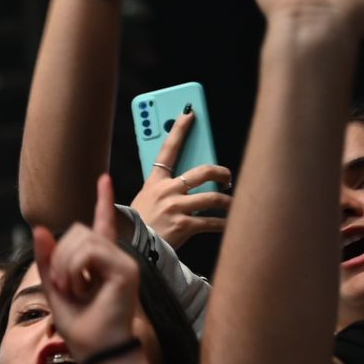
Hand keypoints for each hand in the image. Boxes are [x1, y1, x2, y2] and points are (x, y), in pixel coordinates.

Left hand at [31, 174, 140, 359]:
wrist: (98, 352)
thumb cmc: (80, 327)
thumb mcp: (54, 289)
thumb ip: (47, 260)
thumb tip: (39, 228)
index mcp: (101, 261)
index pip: (102, 223)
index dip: (103, 200)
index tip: (104, 177)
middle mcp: (115, 257)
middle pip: (78, 230)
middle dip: (59, 256)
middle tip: (63, 286)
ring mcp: (124, 262)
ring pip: (81, 239)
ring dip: (64, 266)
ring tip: (72, 291)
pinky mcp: (126, 270)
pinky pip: (88, 252)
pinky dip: (73, 270)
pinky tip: (79, 290)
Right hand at [129, 109, 231, 248]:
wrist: (132, 250)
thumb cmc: (141, 225)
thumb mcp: (144, 200)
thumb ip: (163, 187)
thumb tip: (191, 181)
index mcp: (154, 182)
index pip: (167, 149)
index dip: (179, 129)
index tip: (190, 113)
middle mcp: (165, 191)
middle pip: (201, 172)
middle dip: (221, 173)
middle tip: (227, 178)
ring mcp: (175, 208)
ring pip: (212, 198)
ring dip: (227, 202)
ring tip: (231, 204)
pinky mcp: (184, 225)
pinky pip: (213, 222)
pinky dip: (224, 223)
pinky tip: (229, 224)